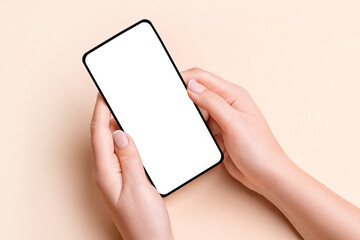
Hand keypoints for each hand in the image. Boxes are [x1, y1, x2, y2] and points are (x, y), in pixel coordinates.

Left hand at [90, 94, 172, 239]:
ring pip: (110, 143)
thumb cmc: (144, 221)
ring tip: (120, 108)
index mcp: (106, 172)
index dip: (100, 111)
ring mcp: (114, 176)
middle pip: (101, 136)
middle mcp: (106, 172)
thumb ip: (129, 158)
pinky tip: (131, 135)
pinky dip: (123, 138)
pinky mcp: (123, 178)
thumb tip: (120, 132)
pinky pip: (120, 152)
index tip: (104, 93)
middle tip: (112, 96)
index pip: (99, 134)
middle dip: (104, 114)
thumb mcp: (138, 187)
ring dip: (113, 124)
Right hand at [181, 67, 290, 194]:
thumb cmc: (260, 150)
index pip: (203, 78)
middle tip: (169, 104)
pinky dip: (192, 127)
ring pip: (197, 109)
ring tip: (178, 120)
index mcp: (233, 95)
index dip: (184, 78)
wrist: (267, 176)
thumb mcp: (234, 123)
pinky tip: (188, 132)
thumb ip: (212, 102)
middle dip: (183, 96)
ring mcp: (221, 119)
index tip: (167, 83)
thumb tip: (192, 85)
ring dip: (187, 113)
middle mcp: (227, 104)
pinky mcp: (217, 133)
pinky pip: (199, 125)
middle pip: (198, 92)